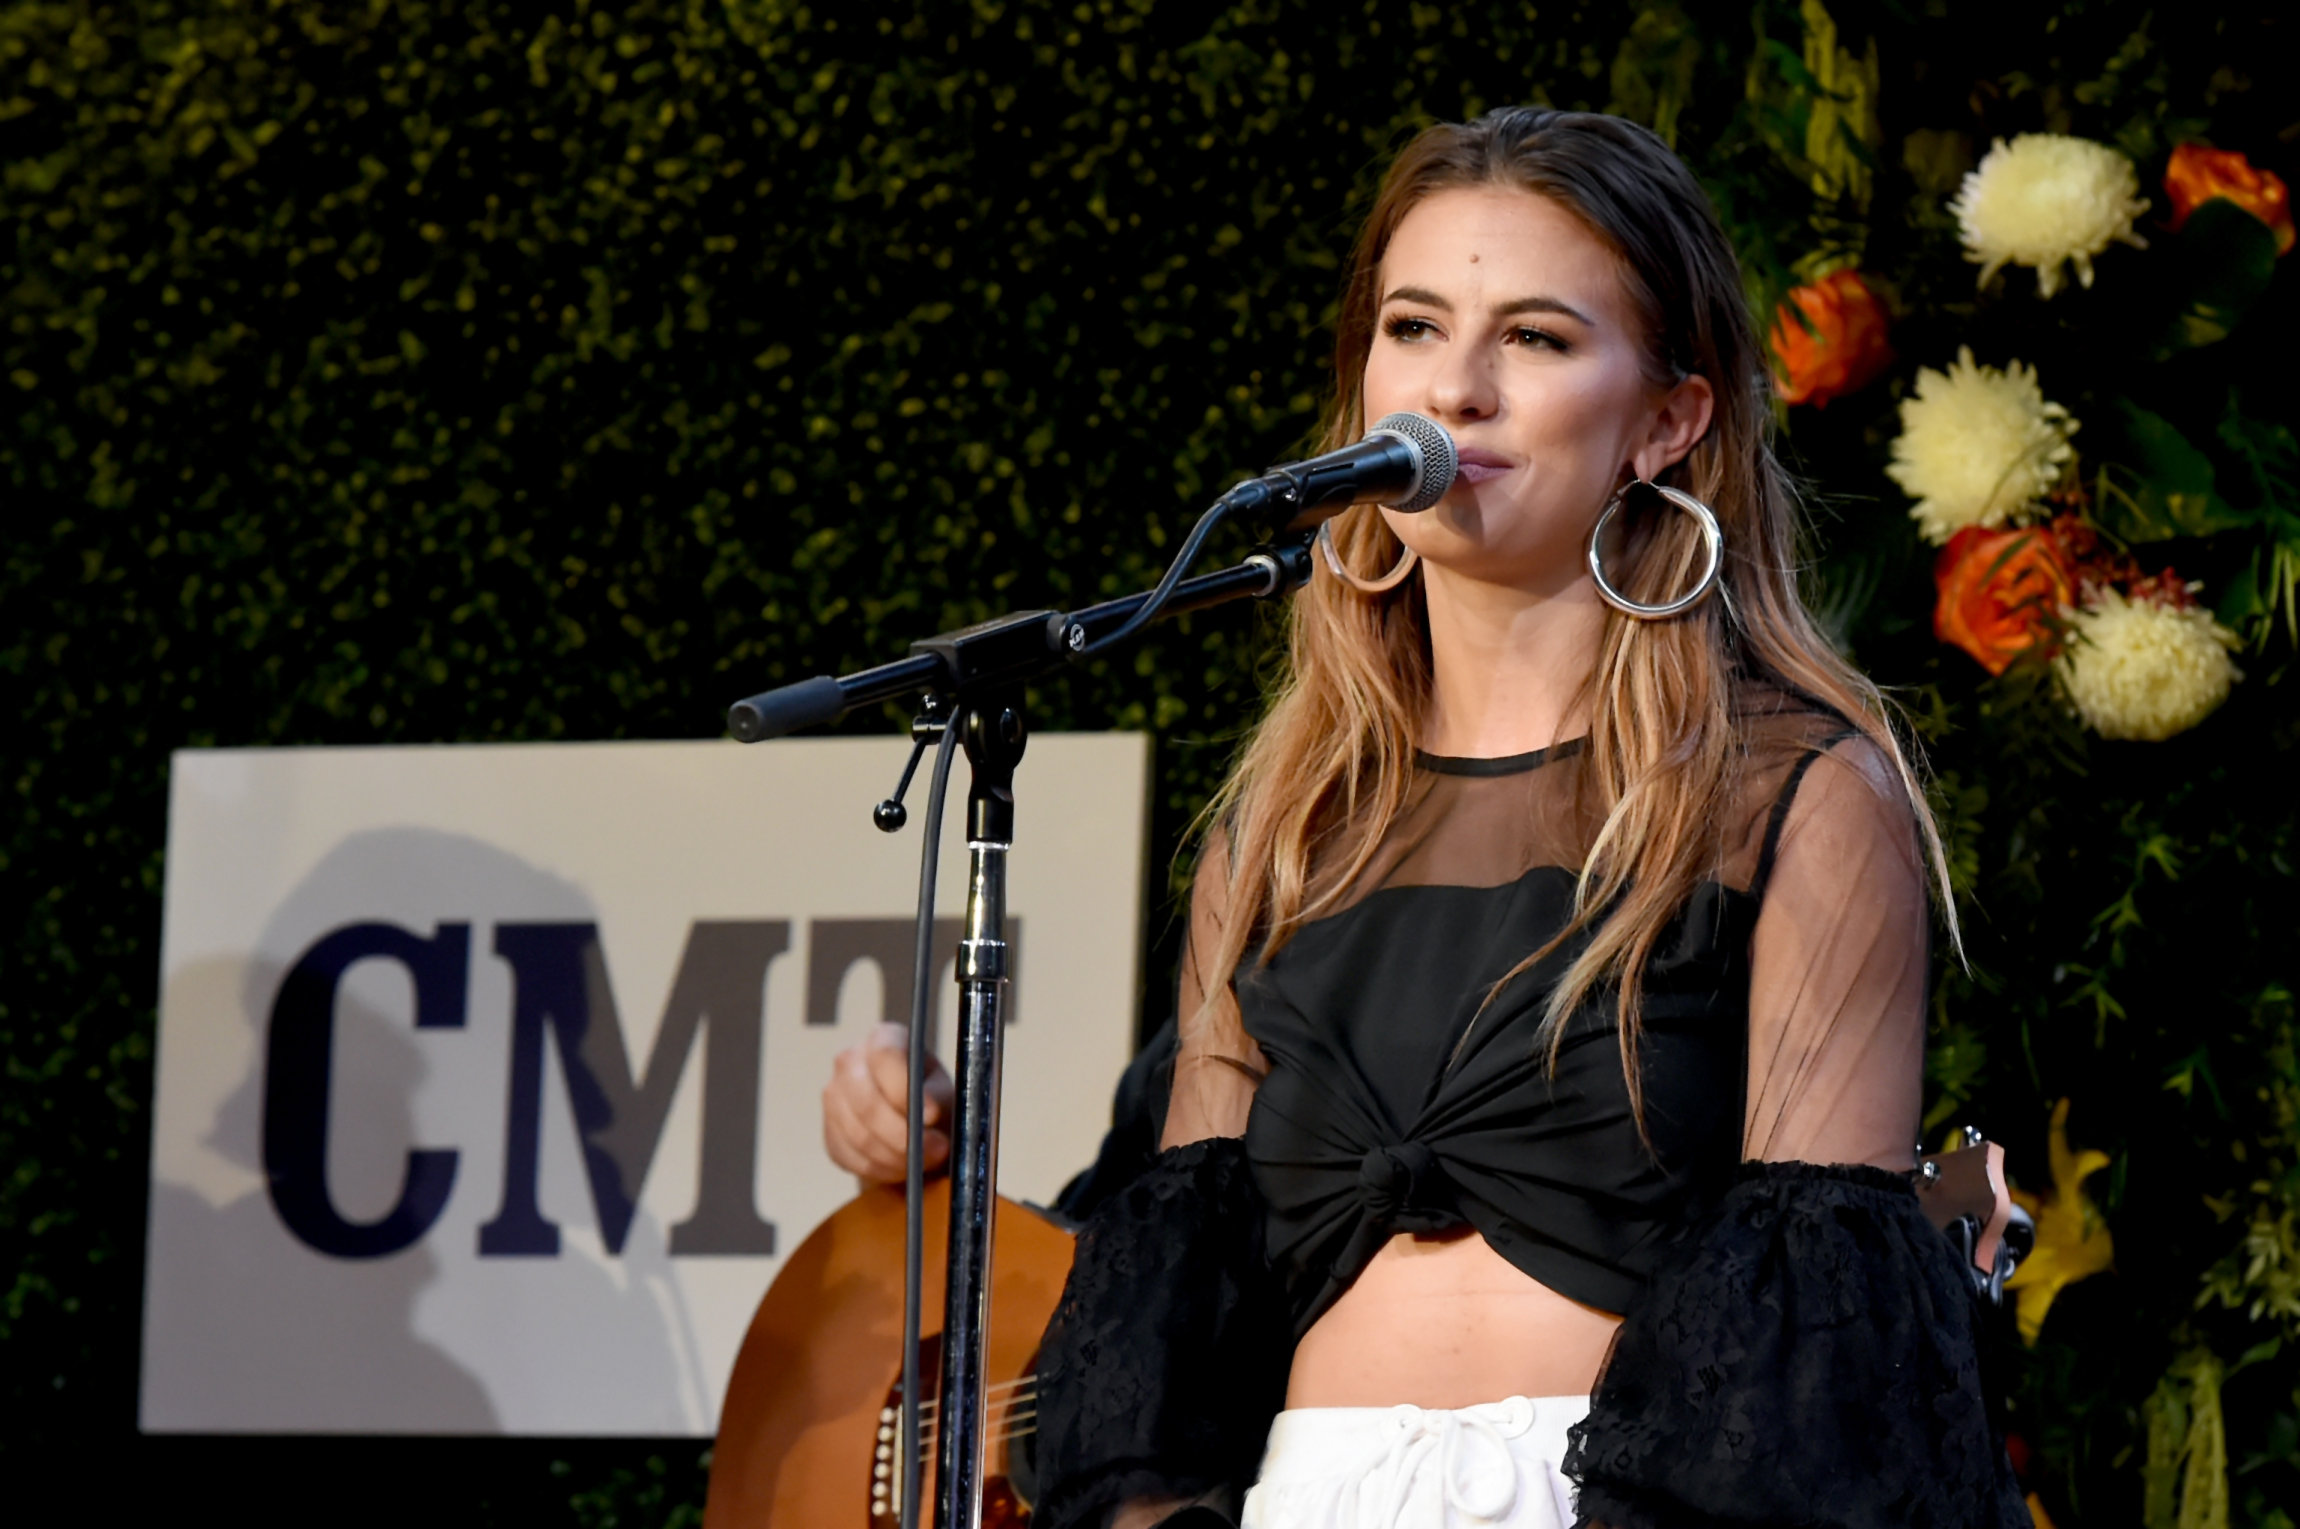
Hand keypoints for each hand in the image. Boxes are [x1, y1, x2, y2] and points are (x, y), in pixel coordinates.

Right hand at [822, 1022, 953, 1184]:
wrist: (913, 1121)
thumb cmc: (932, 1099)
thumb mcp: (943, 1091)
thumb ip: (937, 1099)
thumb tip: (926, 1115)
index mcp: (884, 1038)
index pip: (885, 1056)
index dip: (905, 1090)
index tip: (931, 1116)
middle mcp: (850, 1060)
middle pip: (866, 1101)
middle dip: (902, 1135)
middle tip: (934, 1151)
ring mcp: (833, 1095)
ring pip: (857, 1134)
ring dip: (895, 1157)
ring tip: (923, 1163)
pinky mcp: (829, 1130)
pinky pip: (850, 1156)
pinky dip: (879, 1168)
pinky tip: (901, 1167)